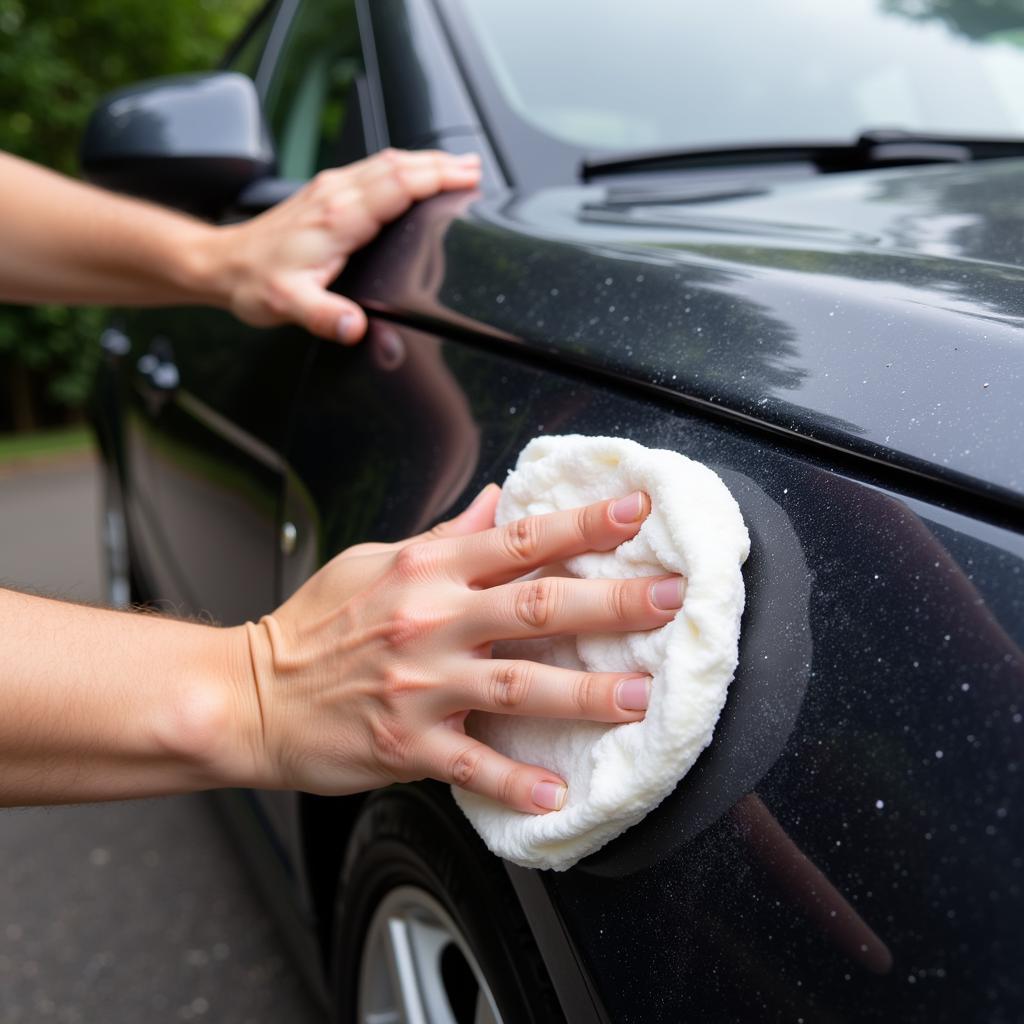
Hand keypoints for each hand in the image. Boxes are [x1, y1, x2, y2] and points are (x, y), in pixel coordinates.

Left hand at [209, 148, 479, 343]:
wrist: (222, 264)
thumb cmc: (256, 283)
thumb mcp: (289, 307)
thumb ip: (325, 316)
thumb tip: (356, 327)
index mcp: (337, 219)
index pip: (396, 186)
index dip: (435, 179)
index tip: (466, 179)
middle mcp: (336, 195)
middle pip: (399, 166)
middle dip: (441, 165)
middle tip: (475, 169)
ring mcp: (330, 189)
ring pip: (387, 163)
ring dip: (426, 162)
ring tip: (459, 166)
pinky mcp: (326, 192)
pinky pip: (374, 170)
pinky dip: (404, 168)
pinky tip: (416, 173)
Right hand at [225, 486, 685, 812]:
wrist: (253, 692)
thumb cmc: (317, 624)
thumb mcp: (377, 559)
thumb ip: (448, 535)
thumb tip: (501, 501)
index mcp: (428, 568)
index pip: (520, 538)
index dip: (583, 523)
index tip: (636, 510)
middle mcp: (431, 619)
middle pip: (536, 605)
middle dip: (611, 601)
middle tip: (670, 598)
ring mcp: (420, 683)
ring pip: (517, 685)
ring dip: (584, 693)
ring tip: (640, 696)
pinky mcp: (404, 741)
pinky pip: (469, 763)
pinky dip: (512, 780)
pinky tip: (555, 793)